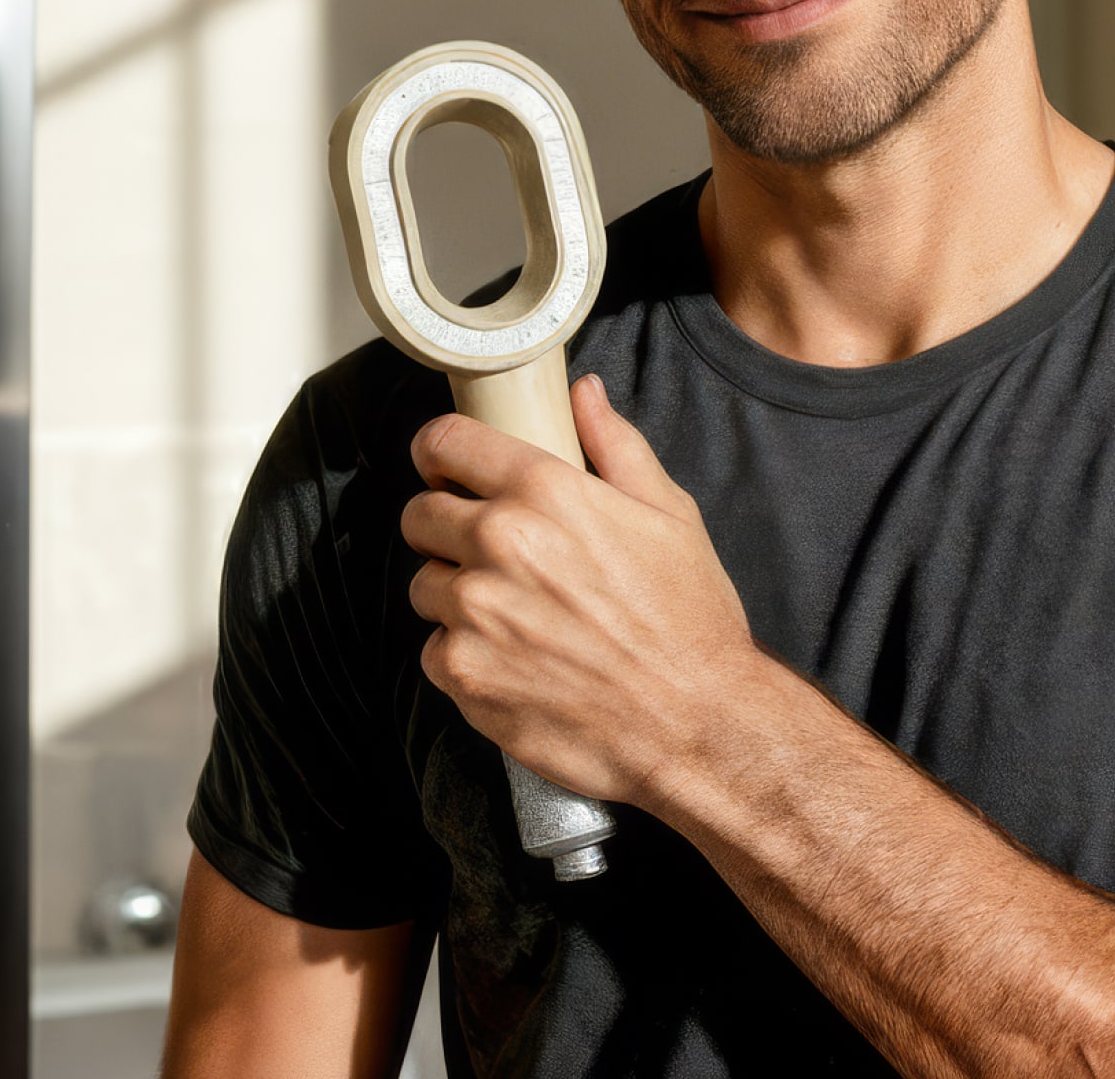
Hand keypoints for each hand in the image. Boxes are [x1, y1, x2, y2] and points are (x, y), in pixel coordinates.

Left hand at [403, 376, 756, 807]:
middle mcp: (499, 544)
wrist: (695, 721)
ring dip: (456, 594)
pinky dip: (464, 656)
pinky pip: (434, 651)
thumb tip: (583, 392)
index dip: (440, 451)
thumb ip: (615, 444)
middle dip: (445, 525)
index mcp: (545, 490)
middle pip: (419, 515)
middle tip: (488, 550)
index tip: (446, 466)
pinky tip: (515, 661)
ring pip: (424, 586)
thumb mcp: (669, 513)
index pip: (445, 443)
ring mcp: (474, 613)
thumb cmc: (689, 617)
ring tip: (513, 614)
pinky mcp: (464, 676)